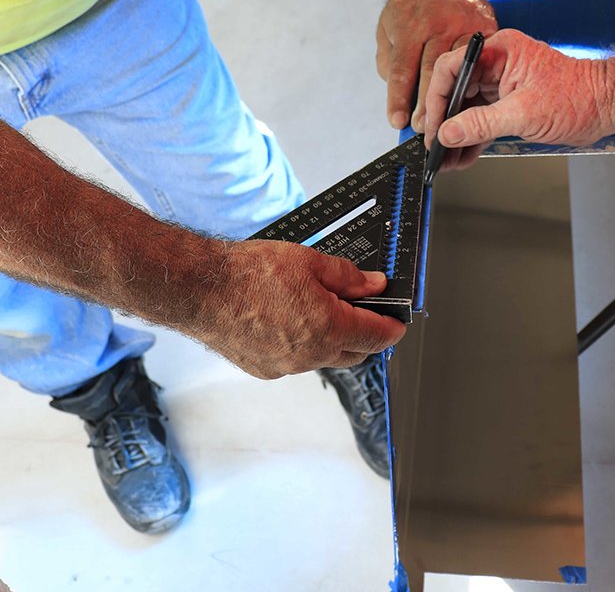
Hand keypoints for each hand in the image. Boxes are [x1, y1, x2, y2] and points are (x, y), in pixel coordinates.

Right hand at [192, 241, 406, 377]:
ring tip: (320, 308)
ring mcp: (286, 367)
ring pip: (324, 358)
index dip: (392, 327)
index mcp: (329, 329)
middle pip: (355, 354)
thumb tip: (374, 285)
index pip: (377, 337)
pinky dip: (304, 345)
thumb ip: (349, 277)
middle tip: (363, 311)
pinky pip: (296, 361)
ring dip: (333, 340)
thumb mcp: (310, 262)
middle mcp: (310, 356)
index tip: (397, 322)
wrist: (200, 289)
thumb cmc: (248, 274)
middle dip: (366, 336)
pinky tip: (290, 320)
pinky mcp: (263, 369)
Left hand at [376, 0, 496, 130]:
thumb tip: (398, 95)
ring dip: (453, 101)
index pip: (404, 70)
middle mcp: (442, 25)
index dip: (400, 100)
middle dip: (428, 107)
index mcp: (412, 24)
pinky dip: (474, 86)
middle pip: (434, 74)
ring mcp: (467, 27)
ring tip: (446, 123)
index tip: (398, 122)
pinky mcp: (487, 31)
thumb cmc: (411, 6)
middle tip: (423, 130)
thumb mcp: (387, 28)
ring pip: (461, 72)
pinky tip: (467, 103)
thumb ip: (389, 61)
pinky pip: (481, 64)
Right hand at [423, 29, 614, 171]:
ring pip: (467, 108)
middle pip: (456, 89)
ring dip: (456, 135)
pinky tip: (461, 156)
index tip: (432, 124)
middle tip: (434, 146)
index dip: (437, 97)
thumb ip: (481, 124)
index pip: (452, 67)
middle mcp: (498, 63)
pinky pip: (481, 119)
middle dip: (443, 121)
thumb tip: (449, 133)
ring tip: (445, 159)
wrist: (607, 106)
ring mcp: (502, 83)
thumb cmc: (578, 97)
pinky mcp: (508, 101)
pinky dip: (472, 138)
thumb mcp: (523, 114)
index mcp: (500, 51)